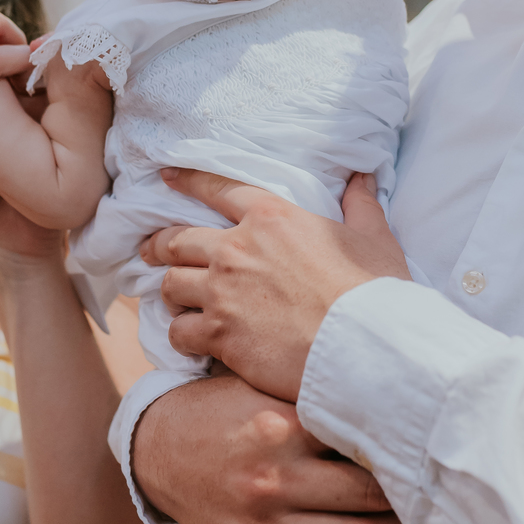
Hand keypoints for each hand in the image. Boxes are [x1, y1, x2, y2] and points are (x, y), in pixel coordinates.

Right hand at [133, 372, 407, 523]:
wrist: (156, 450)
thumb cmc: (220, 410)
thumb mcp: (260, 386)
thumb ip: (312, 392)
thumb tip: (385, 393)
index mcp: (280, 426)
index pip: (361, 442)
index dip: (399, 448)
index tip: (424, 448)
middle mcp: (274, 477)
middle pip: (367, 496)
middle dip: (406, 497)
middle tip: (428, 490)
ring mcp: (262, 523)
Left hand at [140, 170, 409, 400]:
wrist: (365, 347)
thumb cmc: (374, 292)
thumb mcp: (374, 238)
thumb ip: (361, 205)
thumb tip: (362, 176)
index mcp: (271, 217)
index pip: (217, 189)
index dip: (186, 180)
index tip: (165, 176)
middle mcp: (237, 249)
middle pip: (178, 240)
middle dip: (159, 244)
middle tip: (149, 251)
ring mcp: (222, 292)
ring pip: (171, 285)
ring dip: (171, 292)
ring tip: (174, 301)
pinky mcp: (219, 334)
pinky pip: (178, 332)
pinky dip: (180, 336)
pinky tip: (189, 341)